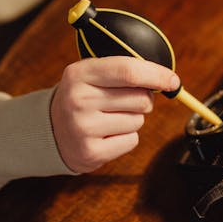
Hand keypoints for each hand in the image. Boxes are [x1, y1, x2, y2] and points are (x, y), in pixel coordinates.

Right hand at [50, 56, 179, 171]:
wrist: (49, 129)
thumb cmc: (81, 97)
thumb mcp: (91, 73)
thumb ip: (123, 70)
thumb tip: (166, 78)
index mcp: (80, 73)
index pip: (128, 71)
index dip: (157, 75)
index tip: (173, 80)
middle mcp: (79, 99)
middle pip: (140, 98)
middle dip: (143, 99)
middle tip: (124, 100)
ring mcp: (83, 128)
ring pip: (138, 121)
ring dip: (132, 118)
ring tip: (109, 116)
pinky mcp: (91, 152)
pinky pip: (132, 140)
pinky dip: (126, 137)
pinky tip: (107, 133)